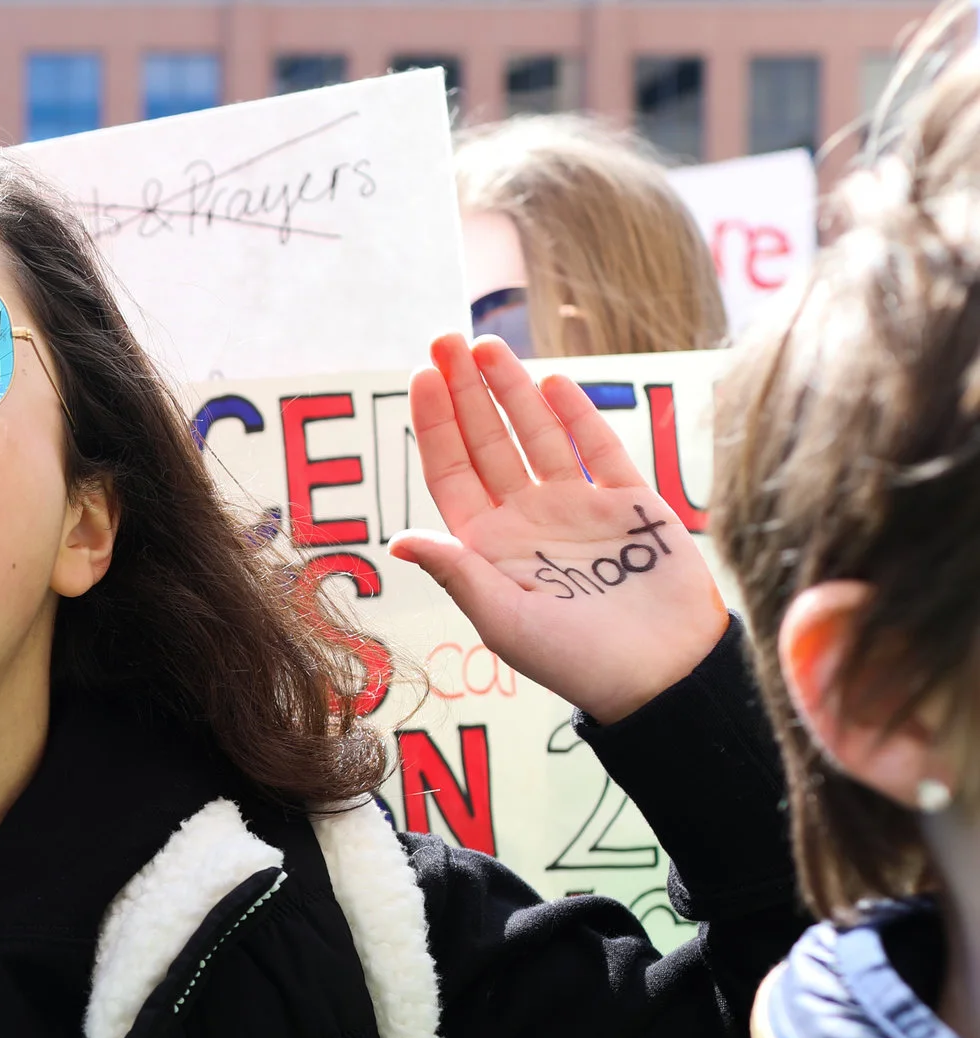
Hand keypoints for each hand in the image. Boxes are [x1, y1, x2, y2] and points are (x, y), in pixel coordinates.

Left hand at [391, 334, 726, 723]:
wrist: (660, 675)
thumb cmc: (575, 660)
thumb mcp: (503, 619)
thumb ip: (457, 572)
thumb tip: (399, 539)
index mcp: (488, 546)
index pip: (451, 472)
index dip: (436, 424)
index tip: (422, 376)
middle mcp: (527, 519)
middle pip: (488, 442)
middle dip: (466, 391)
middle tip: (445, 339)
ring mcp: (577, 507)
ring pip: (538, 436)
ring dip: (513, 391)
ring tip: (487, 347)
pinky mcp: (630, 503)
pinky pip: (599, 449)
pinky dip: (578, 416)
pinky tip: (552, 382)